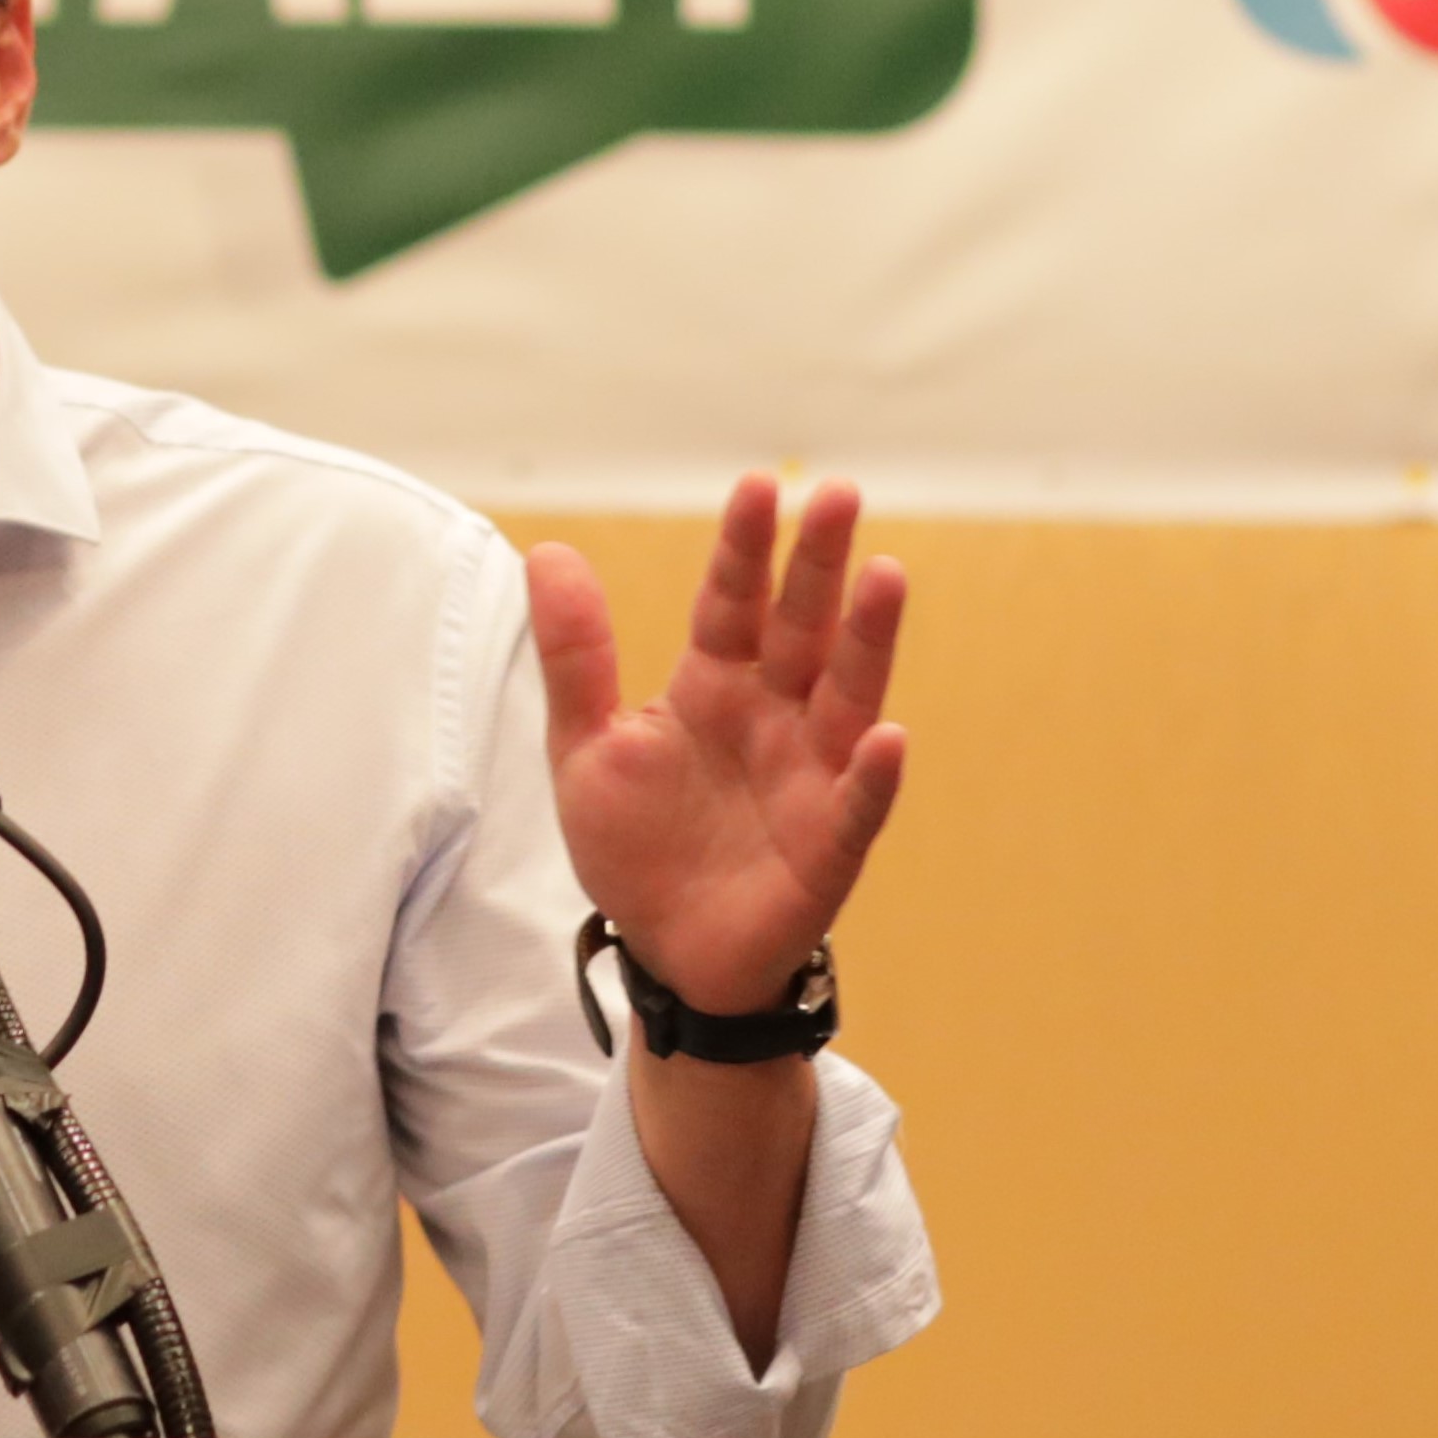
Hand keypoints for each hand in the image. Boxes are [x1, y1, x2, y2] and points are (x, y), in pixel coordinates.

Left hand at [528, 475, 909, 1015]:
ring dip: (868, 640)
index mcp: (713, 686)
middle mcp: (773, 717)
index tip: (757, 486)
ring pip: (846, 696)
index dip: (743, 548)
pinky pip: (857, 805)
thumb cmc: (636, 845)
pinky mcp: (828, 845)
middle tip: (839, 492)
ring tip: (886, 576)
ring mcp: (809, 776)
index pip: (730, 602)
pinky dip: (872, 774)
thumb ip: (575, 655)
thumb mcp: (587, 746)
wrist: (667, 952)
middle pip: (800, 629)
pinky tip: (887, 736)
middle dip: (818, 565)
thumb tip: (550, 549)